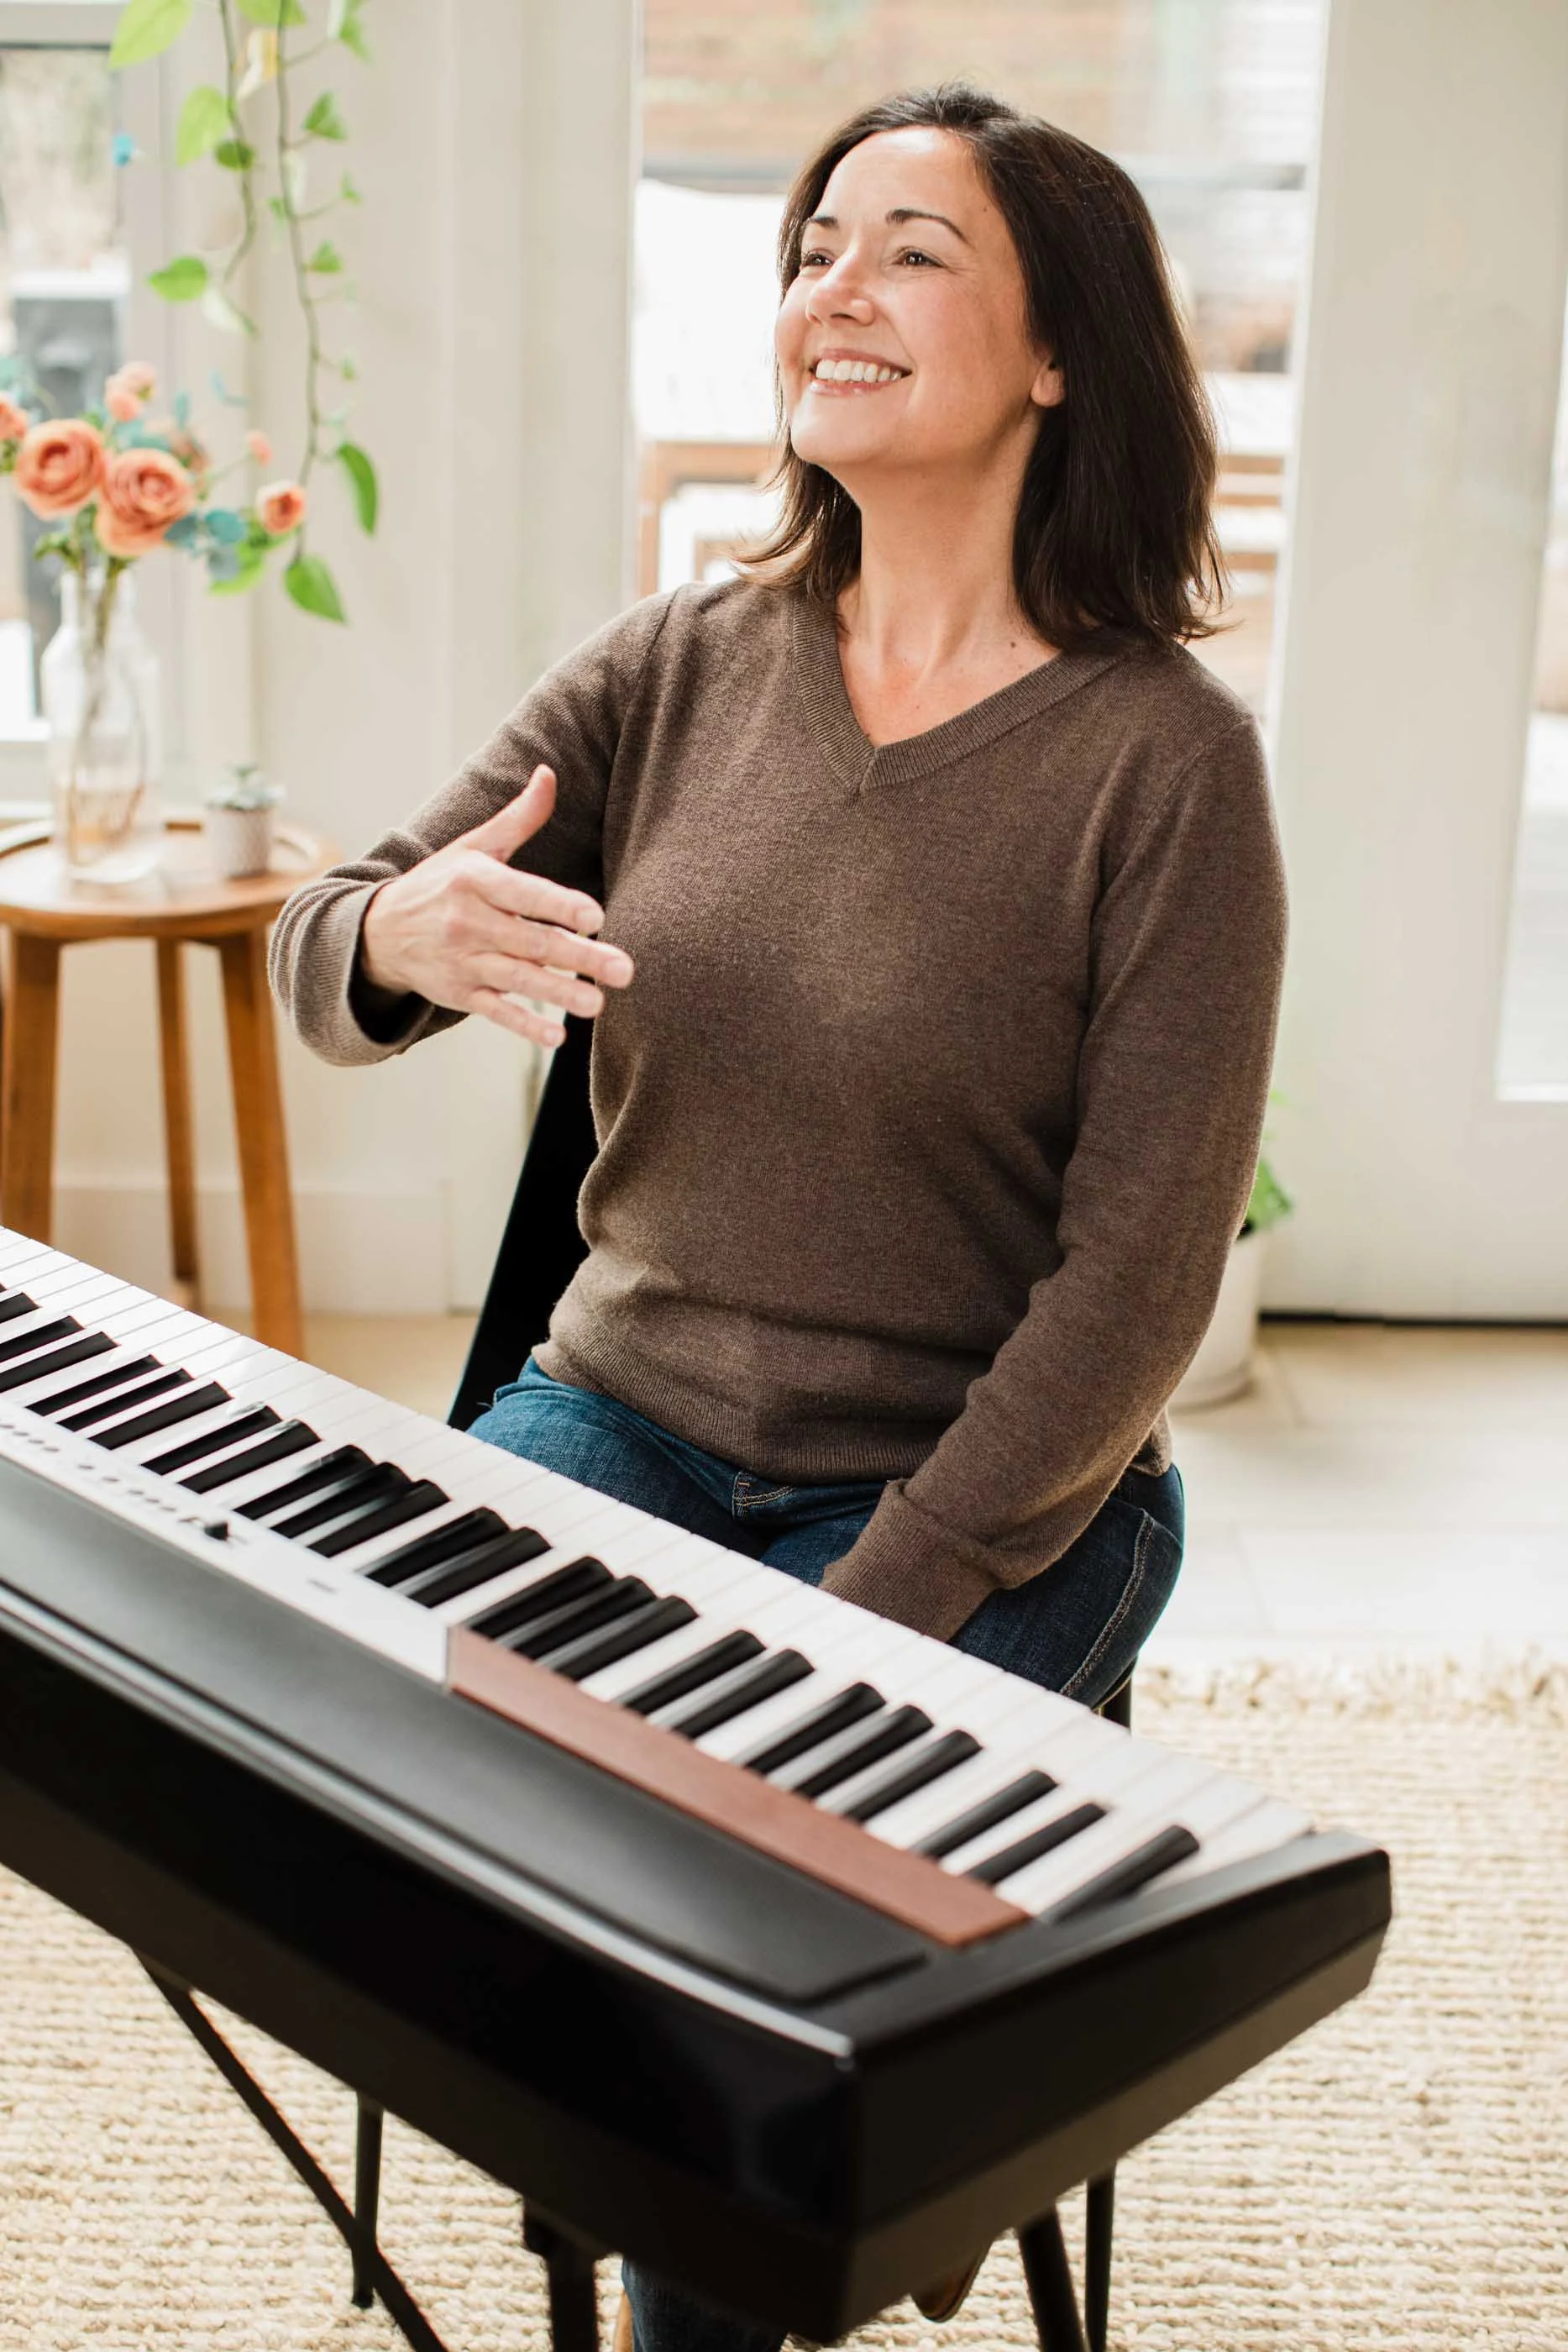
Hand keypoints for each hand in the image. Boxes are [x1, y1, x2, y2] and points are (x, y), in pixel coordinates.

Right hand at [358, 764, 632, 1048]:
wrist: (379, 932)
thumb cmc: (440, 884)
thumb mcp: (473, 847)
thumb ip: (518, 818)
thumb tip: (549, 773)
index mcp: (474, 881)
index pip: (523, 893)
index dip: (559, 906)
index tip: (595, 918)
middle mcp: (468, 922)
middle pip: (532, 941)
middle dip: (580, 957)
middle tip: (623, 970)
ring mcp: (463, 961)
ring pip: (519, 979)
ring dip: (560, 993)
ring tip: (599, 1003)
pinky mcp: (460, 994)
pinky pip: (496, 1011)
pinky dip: (525, 1026)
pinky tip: (556, 1037)